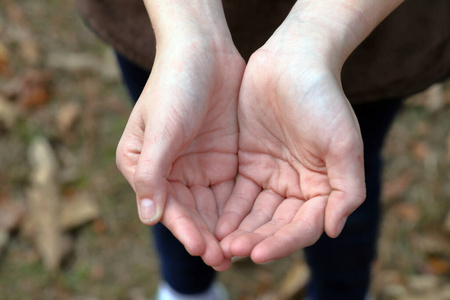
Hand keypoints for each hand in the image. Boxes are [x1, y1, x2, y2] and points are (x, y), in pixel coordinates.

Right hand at [116, 1, 244, 268]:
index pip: (166, 205)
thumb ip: (153, 172)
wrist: (203, 52)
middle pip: (190, 212)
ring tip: (240, 251)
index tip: (201, 247)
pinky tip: (252, 224)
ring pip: (212, 207)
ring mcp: (198, 167)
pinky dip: (238, 210)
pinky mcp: (223, 160)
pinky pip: (230, 191)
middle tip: (225, 258)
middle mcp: (170, 172)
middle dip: (207, 236)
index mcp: (145, 166)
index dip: (183, 228)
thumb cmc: (174, 85)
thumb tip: (149, 218)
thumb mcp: (161, 127)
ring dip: (224, 229)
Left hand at [216, 26, 365, 264]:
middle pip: (277, 224)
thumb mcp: (344, 143)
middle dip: (256, 239)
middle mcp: (299, 187)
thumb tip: (332, 230)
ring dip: (240, 230)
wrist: (292, 61)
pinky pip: (238, 194)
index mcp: (324, 187)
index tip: (258, 254)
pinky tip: (216, 224)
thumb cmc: (323, 99)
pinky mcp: (249, 164)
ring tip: (220, 245)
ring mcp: (273, 176)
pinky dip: (229, 210)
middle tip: (232, 252)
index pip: (304, 226)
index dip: (282, 242)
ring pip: (256, 214)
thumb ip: (346, 189)